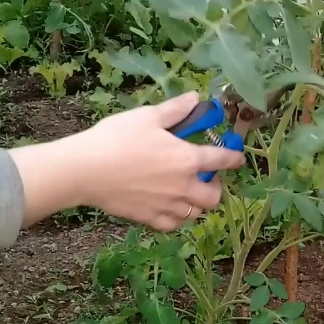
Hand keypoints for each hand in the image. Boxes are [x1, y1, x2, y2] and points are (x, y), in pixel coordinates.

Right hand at [11, 92, 245, 231]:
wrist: (86, 170)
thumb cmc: (116, 138)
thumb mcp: (147, 116)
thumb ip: (175, 110)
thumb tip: (196, 98)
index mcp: (187, 158)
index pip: (222, 160)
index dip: (234, 158)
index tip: (238, 158)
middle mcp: (183, 185)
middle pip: (214, 196)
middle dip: (215, 187)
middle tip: (205, 178)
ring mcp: (167, 205)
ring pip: (195, 213)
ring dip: (197, 204)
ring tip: (187, 194)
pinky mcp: (150, 218)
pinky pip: (173, 225)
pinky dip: (176, 218)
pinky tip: (169, 209)